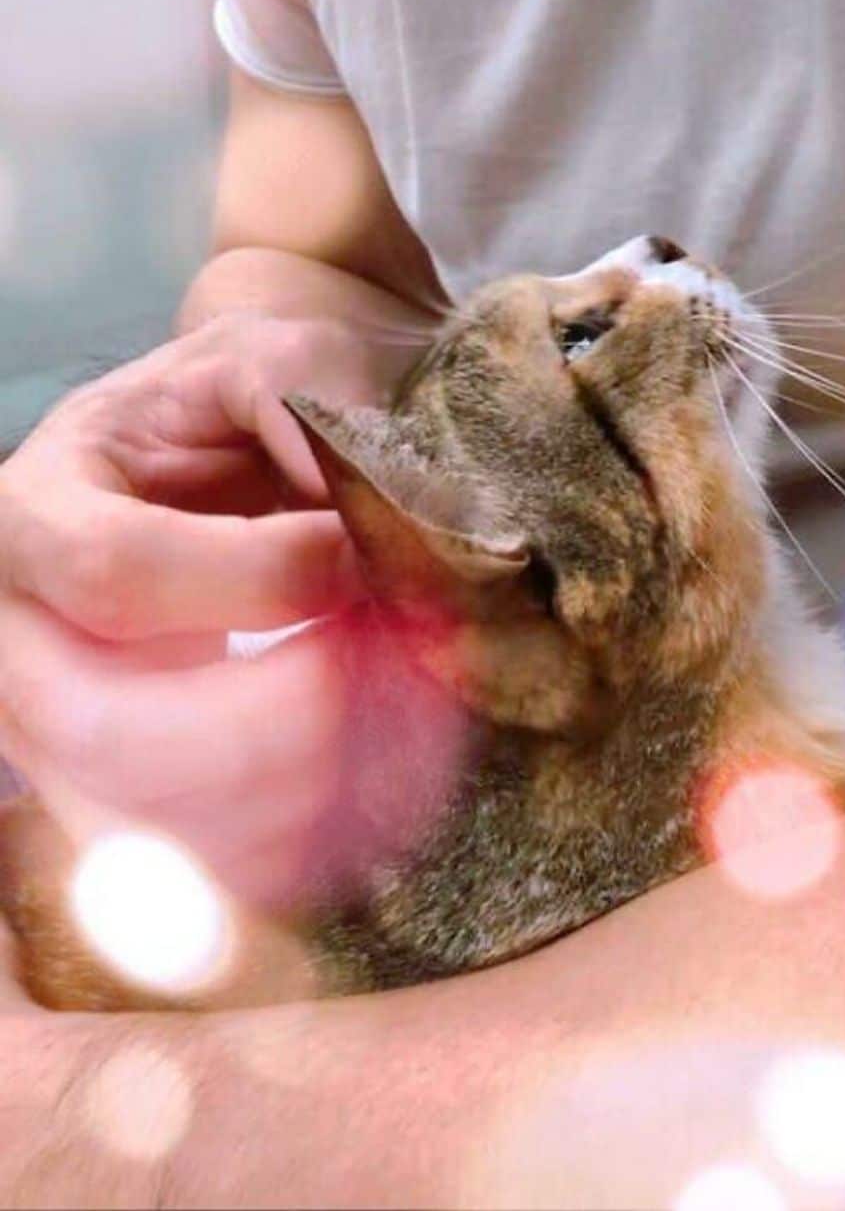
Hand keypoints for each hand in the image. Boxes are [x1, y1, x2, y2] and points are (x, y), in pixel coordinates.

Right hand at [0, 315, 377, 907]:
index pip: (117, 573)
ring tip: (419, 713)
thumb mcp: (273, 354)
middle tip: (405, 661)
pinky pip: (204, 875)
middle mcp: (18, 644)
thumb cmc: (254, 400)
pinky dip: (308, 845)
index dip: (260, 575)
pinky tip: (396, 783)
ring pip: (154, 826)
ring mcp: (61, 745)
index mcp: (33, 514)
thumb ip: (307, 402)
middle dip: (281, 716)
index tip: (367, 553)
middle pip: (107, 733)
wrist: (243, 454)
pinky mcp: (130, 812)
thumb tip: (365, 509)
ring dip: (309, 791)